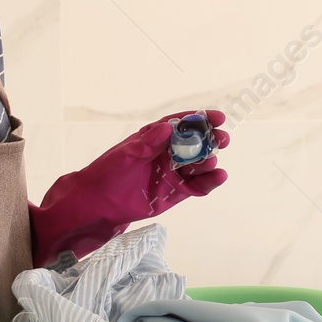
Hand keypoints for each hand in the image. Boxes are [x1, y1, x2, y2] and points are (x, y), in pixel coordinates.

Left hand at [28, 109, 229, 266]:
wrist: (99, 204)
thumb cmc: (107, 173)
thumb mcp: (126, 155)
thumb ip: (148, 143)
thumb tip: (167, 128)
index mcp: (155, 138)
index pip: (180, 124)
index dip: (199, 119)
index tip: (216, 117)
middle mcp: (167, 153)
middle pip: (195, 143)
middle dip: (210, 140)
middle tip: (222, 139)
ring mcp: (174, 172)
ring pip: (199, 164)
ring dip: (209, 161)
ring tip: (211, 161)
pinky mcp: (177, 192)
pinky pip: (197, 186)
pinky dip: (210, 182)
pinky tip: (219, 177)